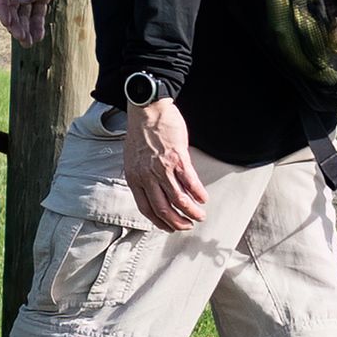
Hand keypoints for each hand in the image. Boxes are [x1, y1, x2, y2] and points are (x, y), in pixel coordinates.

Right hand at [0, 0, 76, 49]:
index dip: (3, 9)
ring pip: (23, 12)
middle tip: (21, 38)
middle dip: (15, 23)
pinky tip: (38, 36)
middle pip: (11, 6)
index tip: (8, 23)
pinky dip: (36, 24)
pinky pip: (36, 12)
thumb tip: (22, 2)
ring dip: (25, 27)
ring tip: (29, 43)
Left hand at [114, 87, 209, 231]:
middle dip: (177, 222)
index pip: (146, 208)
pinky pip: (190, 182)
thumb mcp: (133, 159)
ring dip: (191, 212)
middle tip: (187, 225)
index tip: (169, 227)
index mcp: (135, 178)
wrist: (147, 109)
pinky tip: (203, 199)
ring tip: (199, 216)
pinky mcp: (178, 158)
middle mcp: (147, 177)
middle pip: (163, 209)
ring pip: (178, 199)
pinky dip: (198, 193)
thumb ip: (142, 176)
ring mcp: (163, 169)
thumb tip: (153, 190)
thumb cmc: (140, 131)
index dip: (160, 221)